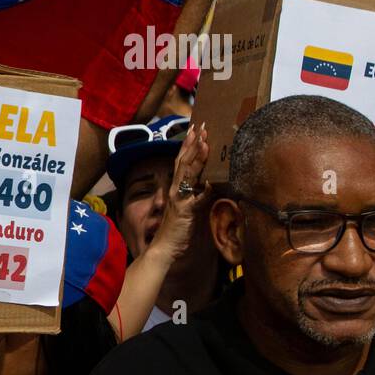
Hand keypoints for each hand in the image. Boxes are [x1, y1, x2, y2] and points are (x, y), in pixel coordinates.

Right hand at [151, 123, 210, 261]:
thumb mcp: (189, 209)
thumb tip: (210, 186)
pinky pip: (195, 196)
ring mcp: (178, 199)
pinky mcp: (184, 210)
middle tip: (200, 125)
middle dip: (192, 143)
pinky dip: (203, 187)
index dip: (188, 145)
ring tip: (203, 140)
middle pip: (183, 161)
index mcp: (177, 189)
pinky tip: (210, 177)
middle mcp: (175, 190)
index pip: (182, 162)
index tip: (195, 129)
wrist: (164, 249)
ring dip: (196, 156)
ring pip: (187, 172)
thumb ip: (197, 197)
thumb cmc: (177, 231)